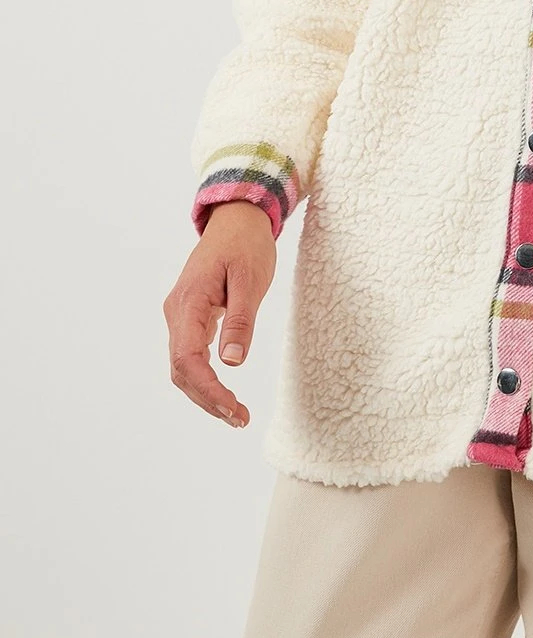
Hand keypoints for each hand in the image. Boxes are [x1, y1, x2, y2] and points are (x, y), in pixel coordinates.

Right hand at [163, 202, 276, 427]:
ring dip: (205, 393)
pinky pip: (190, 354)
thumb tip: (232, 362)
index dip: (207, 389)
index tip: (233, 409)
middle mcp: (177, 312)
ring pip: (183, 365)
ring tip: (235, 413)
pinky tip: (223, 392)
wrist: (236, 219)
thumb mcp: (250, 278)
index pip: (188, 358)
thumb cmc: (246, 244)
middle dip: (207, 399)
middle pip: (181, 369)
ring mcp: (180, 315)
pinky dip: (205, 377)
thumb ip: (240, 319)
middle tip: (240, 419)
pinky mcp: (190, 316)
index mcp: (188, 301)